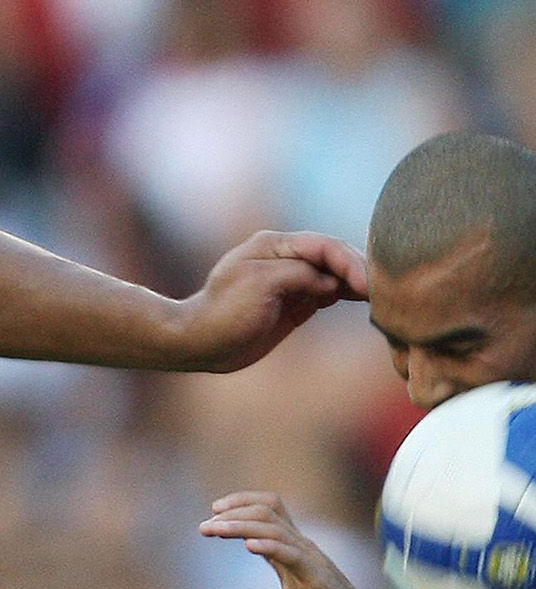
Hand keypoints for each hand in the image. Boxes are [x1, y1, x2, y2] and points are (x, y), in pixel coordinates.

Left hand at [174, 230, 367, 371]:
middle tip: (386, 292)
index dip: (349, 261)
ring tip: (384, 297)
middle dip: (360, 270)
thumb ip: (298, 274)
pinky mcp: (296, 302)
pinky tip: (368, 303)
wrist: (201, 342)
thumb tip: (331, 281)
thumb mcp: (258, 285)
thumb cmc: (223, 312)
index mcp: (273, 245)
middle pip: (334, 257)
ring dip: (358, 283)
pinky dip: (349, 295)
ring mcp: (292, 280)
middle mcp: (285, 258)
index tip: (368, 284)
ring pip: (336, 274)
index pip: (323, 246)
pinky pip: (330, 292)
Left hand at [201, 491, 382, 588]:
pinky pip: (291, 555)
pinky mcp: (316, 579)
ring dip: (239, 526)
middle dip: (232, 513)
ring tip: (214, 529)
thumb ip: (276, 559)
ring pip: (273, 528)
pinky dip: (269, 546)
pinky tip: (249, 546)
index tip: (215, 510)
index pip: (270, 506)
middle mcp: (303, 545)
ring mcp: (311, 559)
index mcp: (295, 545)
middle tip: (204, 526)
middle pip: (266, 510)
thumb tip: (254, 544)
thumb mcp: (292, 579)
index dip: (241, 501)